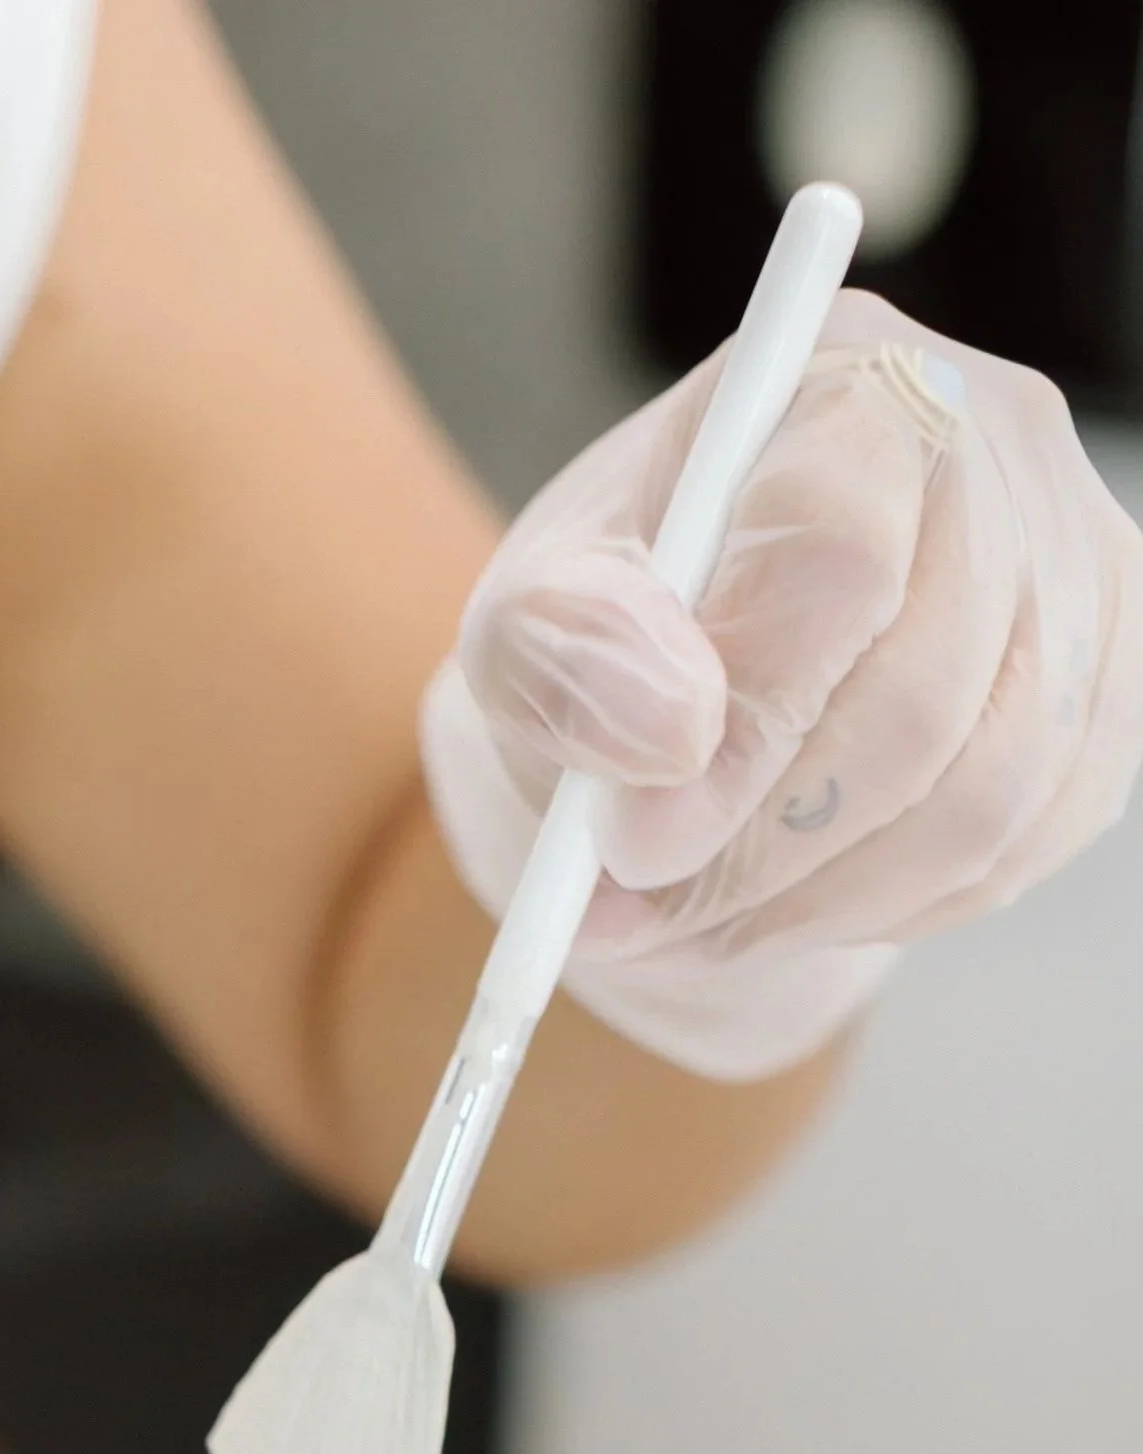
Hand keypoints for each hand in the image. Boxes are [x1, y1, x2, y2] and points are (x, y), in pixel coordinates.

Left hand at [422, 295, 1142, 1079]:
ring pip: (984, 796)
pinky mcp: (1107, 678)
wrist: (699, 673)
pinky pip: (1022, 842)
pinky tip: (797, 895)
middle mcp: (993, 442)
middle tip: (644, 914)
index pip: (843, 554)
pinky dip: (892, 904)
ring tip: (700, 917)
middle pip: (921, 701)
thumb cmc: (621, 625)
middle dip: (763, 853)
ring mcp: (1074, 562)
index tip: (633, 841)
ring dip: (820, 900)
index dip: (745, 727)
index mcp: (841, 377)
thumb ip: (565, 652)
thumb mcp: (528, 624)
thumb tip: (668, 733)